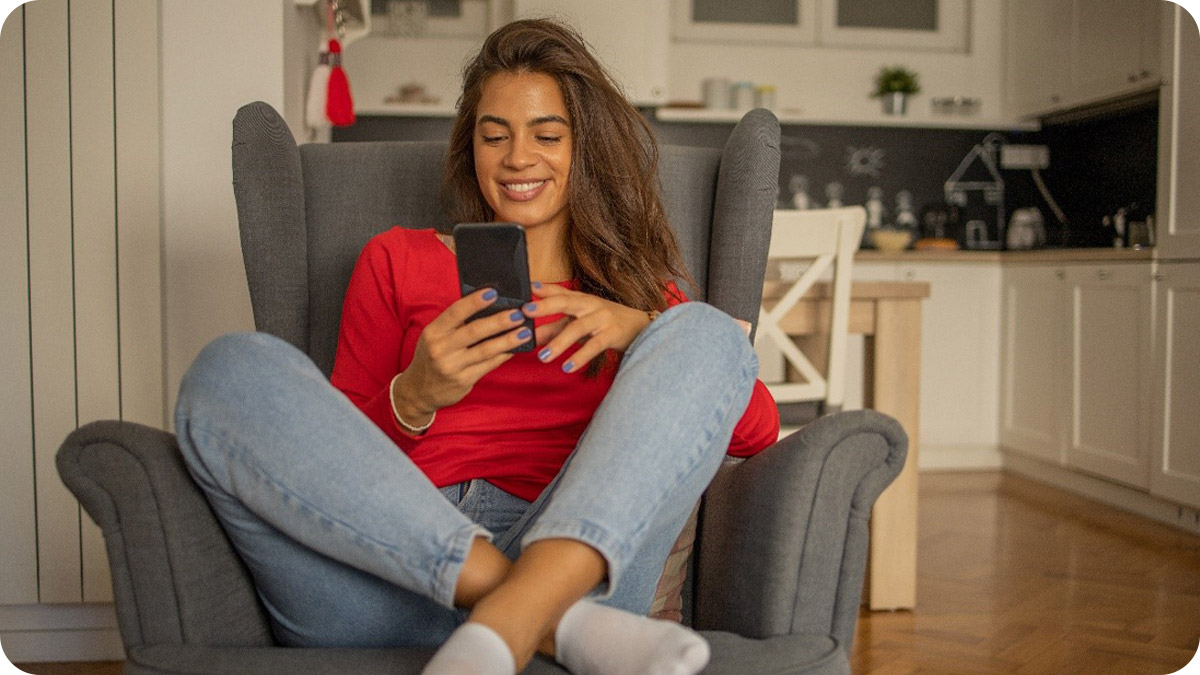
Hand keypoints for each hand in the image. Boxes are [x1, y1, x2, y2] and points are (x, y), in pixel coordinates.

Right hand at [393, 288, 533, 421]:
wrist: (419, 390)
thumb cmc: (432, 356)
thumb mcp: (435, 337)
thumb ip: (455, 324)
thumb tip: (489, 306)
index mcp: (433, 332)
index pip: (455, 312)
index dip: (475, 301)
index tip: (494, 292)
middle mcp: (440, 349)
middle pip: (474, 331)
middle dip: (499, 321)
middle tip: (519, 313)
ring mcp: (452, 366)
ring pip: (486, 350)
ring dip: (508, 340)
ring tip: (525, 332)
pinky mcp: (463, 381)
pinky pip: (489, 365)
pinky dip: (504, 355)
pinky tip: (516, 348)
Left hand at [522, 282, 651, 372]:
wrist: (641, 327)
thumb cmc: (605, 323)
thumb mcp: (579, 322)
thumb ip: (555, 328)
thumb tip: (531, 336)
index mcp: (581, 299)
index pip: (560, 291)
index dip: (544, 289)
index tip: (527, 288)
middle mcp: (591, 305)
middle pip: (566, 302)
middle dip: (545, 306)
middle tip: (525, 312)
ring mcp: (602, 318)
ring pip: (578, 327)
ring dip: (559, 342)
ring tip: (543, 358)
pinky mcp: (613, 334)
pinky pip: (594, 345)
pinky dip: (580, 356)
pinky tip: (567, 367)